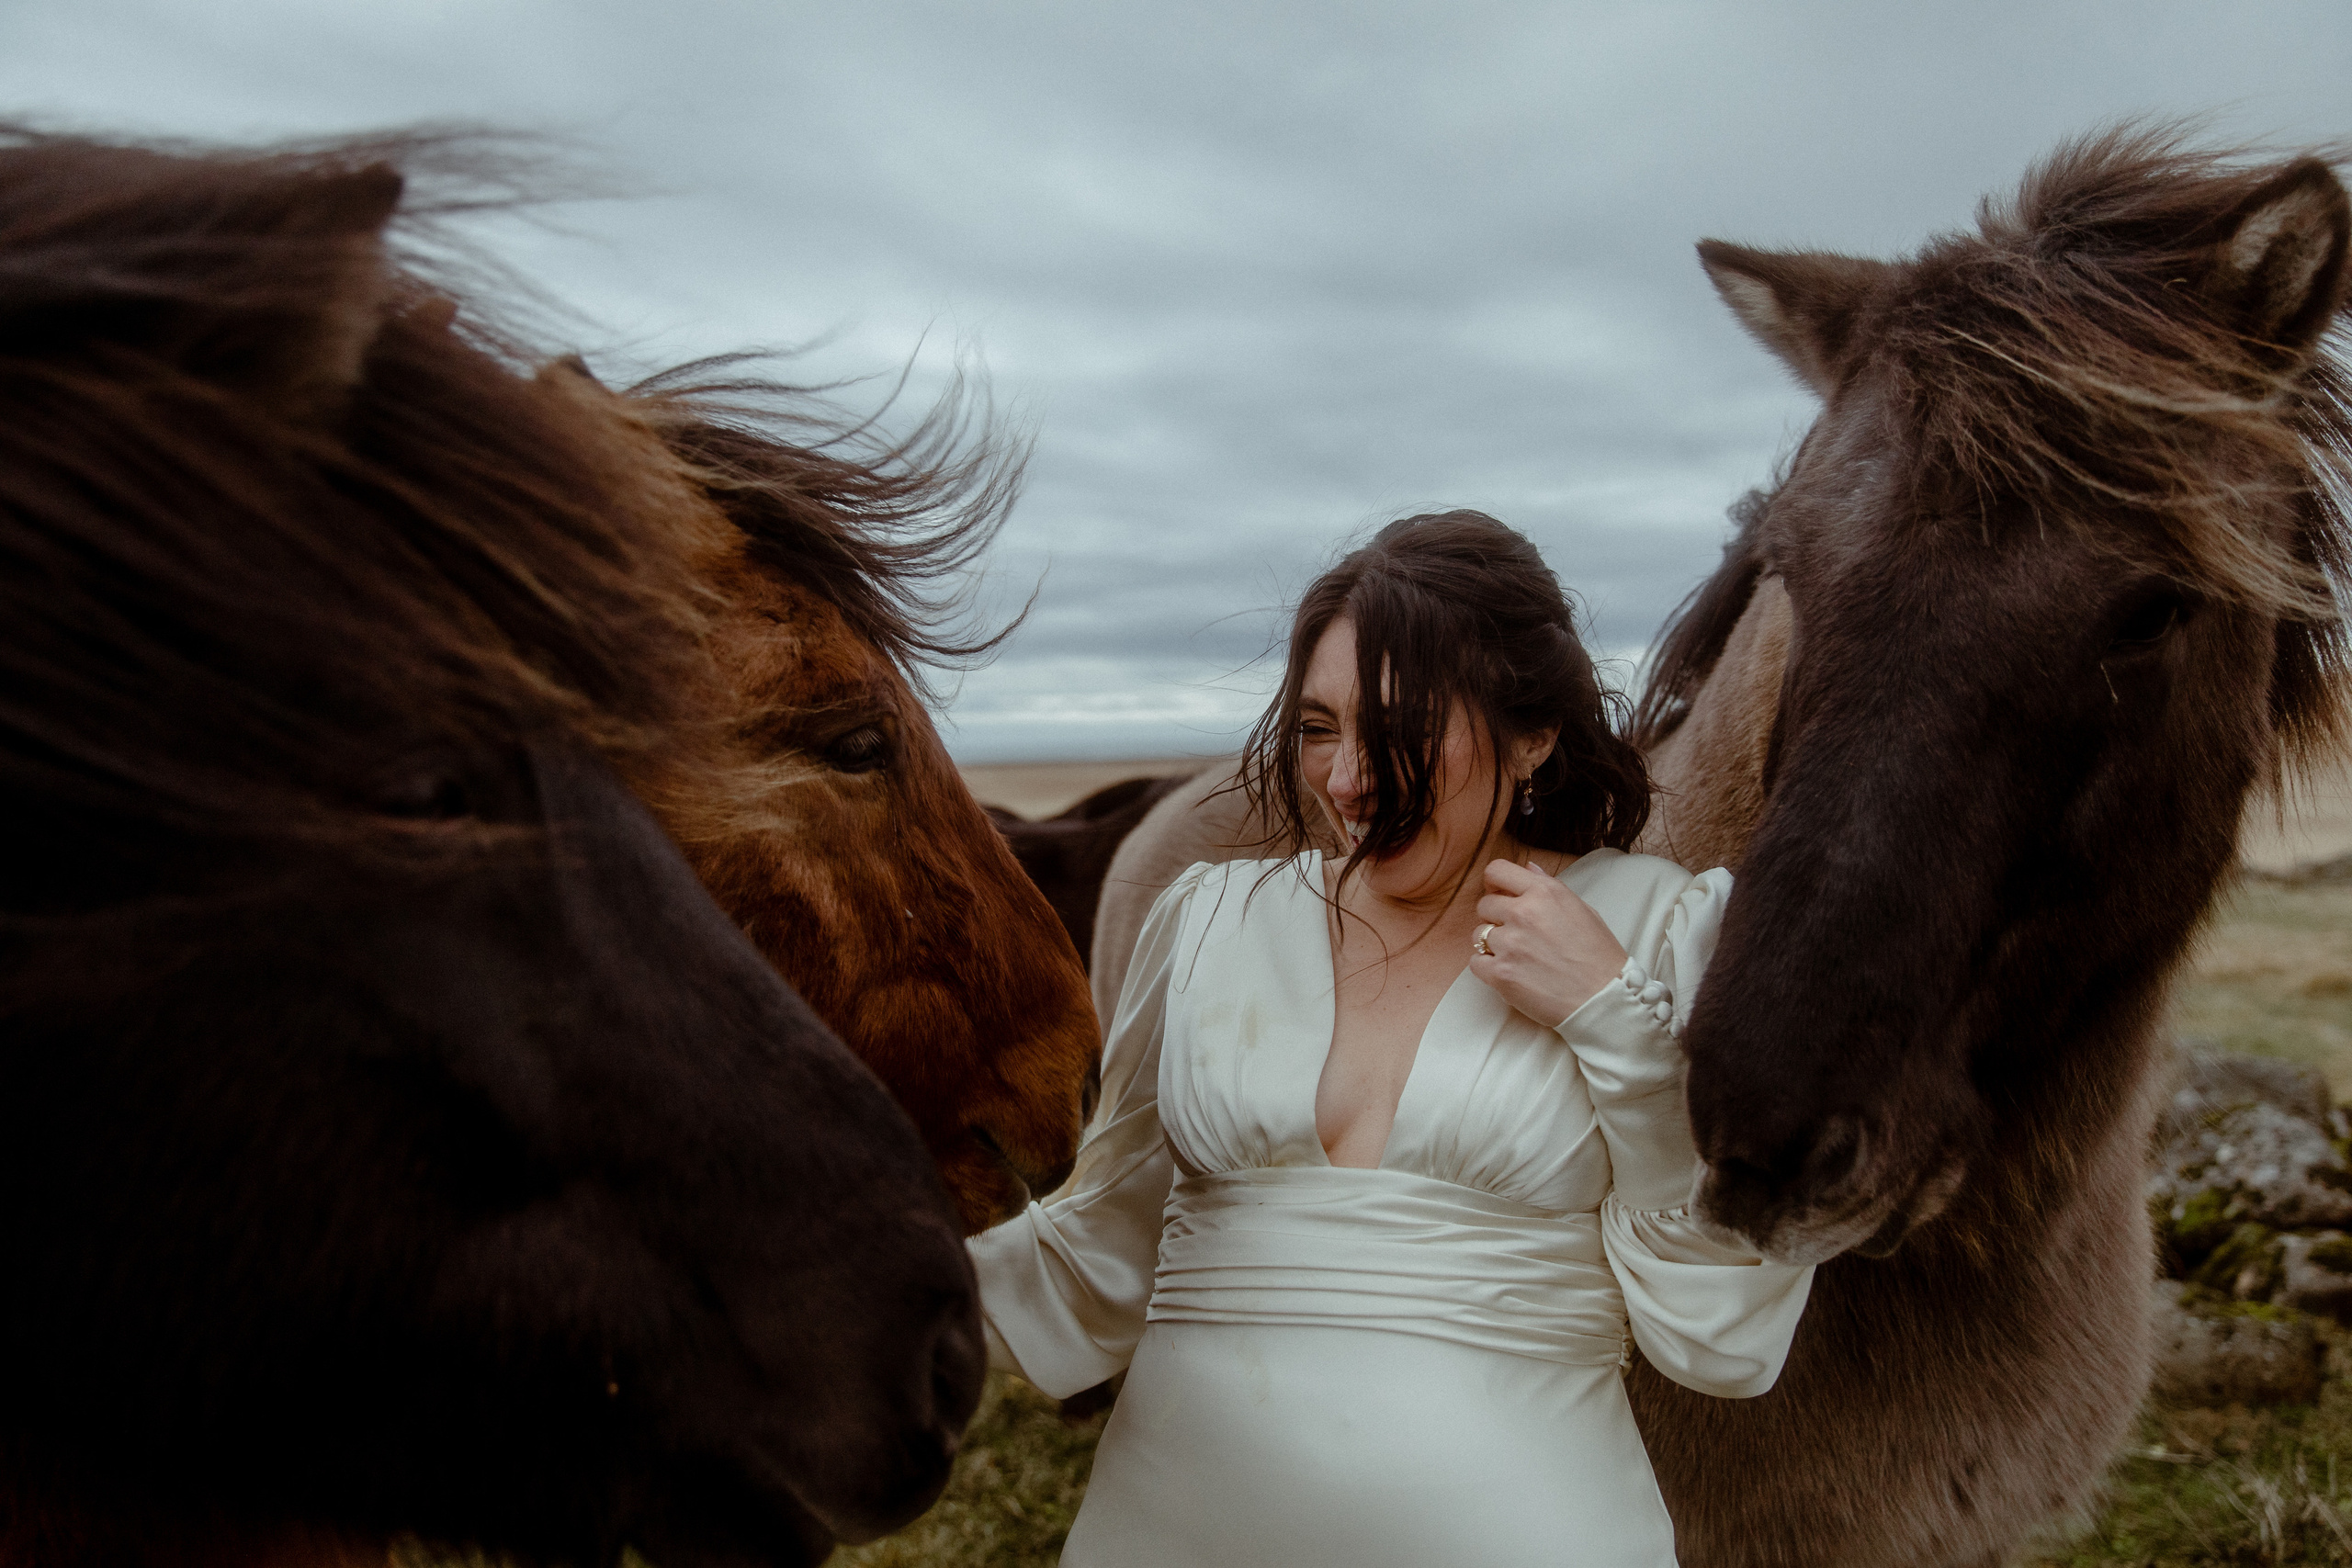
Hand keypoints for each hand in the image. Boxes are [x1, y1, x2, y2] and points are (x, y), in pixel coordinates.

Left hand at [1468, 860, 1629, 1028]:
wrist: (1605, 999)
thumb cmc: (1599, 957)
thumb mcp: (1583, 910)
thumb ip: (1549, 887)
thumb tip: (1528, 868)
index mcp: (1544, 893)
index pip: (1497, 871)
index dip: (1495, 884)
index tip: (1500, 895)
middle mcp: (1523, 913)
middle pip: (1485, 905)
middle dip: (1496, 918)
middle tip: (1517, 934)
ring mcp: (1510, 943)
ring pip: (1479, 934)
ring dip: (1492, 944)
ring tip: (1518, 957)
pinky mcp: (1501, 973)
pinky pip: (1476, 962)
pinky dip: (1488, 968)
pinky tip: (1510, 973)